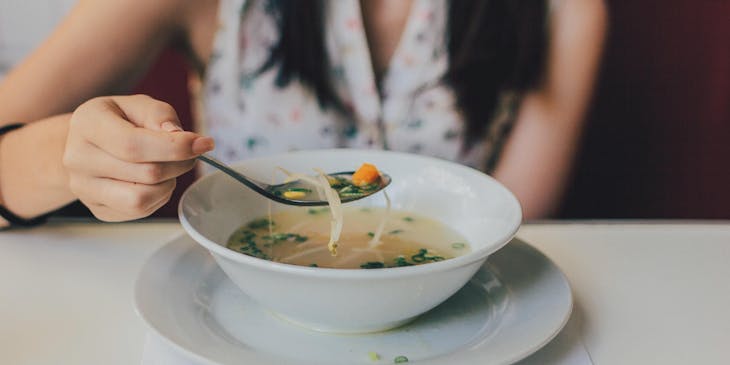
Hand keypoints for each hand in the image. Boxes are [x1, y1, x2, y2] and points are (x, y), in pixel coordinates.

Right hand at [63, 95, 213, 220]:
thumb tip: (180, 137)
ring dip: (168, 184)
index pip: (133, 145)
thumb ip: (160, 115)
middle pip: (146, 173)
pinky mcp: (97, 209)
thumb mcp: (138, 105)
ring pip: (142, 199)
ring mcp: (84, 188)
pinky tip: (155, 182)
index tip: (203, 144)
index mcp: (87, 124)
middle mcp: (78, 158)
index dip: (175, 148)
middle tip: (190, 154)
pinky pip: (139, 212)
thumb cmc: (118, 121)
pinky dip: (158, 197)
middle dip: (179, 164)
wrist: (87, 143)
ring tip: (169, 168)